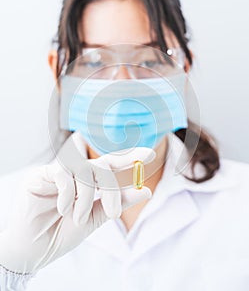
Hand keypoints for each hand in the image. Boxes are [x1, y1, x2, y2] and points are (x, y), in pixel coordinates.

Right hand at [0, 137, 154, 273]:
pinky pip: (62, 173)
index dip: (130, 157)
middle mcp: (75, 173)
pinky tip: (63, 209)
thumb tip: (145, 190)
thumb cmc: (62, 233)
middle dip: (112, 187)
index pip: (111, 164)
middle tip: (114, 213)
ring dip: (87, 196)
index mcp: (88, 181)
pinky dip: (68, 193)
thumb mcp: (95, 218)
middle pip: (101, 164)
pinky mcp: (40, 175)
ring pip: (84, 169)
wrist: (33, 250)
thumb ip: (117, 202)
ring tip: (79, 217)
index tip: (149, 154)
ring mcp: (58, 171)